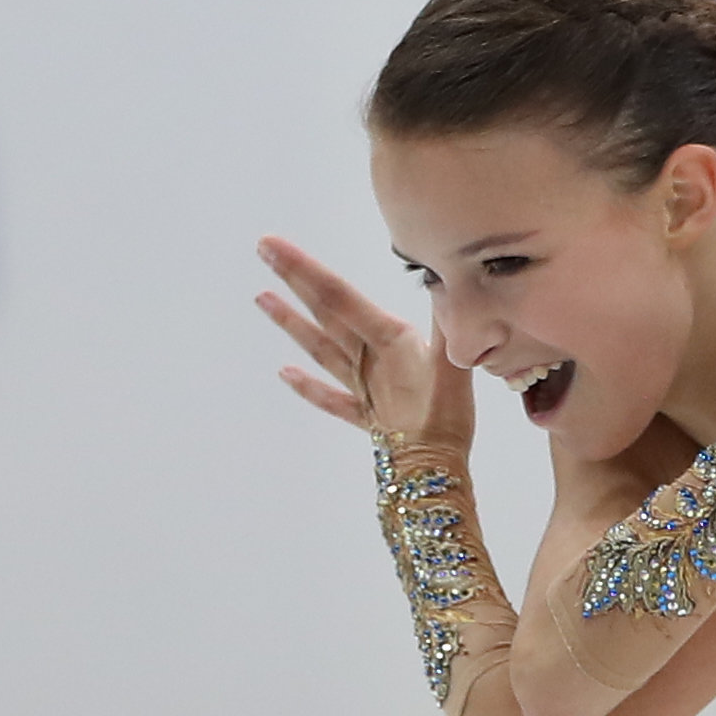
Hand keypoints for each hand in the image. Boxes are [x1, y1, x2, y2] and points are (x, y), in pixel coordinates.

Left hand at [257, 236, 475, 449]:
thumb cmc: (447, 416)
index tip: (273, 245)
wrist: (434, 470)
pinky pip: (331, 399)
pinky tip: (284, 373)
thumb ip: (445, 318)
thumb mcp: (454, 360)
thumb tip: (439, 278)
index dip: (306, 269)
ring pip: (320, 348)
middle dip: (295, 281)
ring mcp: (363, 387)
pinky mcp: (367, 416)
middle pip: (326, 314)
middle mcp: (368, 358)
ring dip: (292, 323)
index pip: (340, 296)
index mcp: (387, 340)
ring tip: (261, 298)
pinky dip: (308, 386)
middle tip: (263, 251)